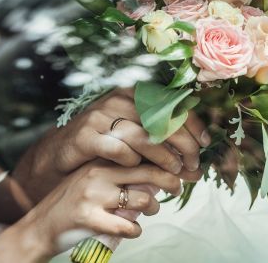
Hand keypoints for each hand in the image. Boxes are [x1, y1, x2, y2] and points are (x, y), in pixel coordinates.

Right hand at [0, 161, 181, 262]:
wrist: (39, 226)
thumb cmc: (72, 204)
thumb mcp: (93, 180)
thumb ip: (120, 175)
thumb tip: (157, 176)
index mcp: (99, 161)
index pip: (140, 153)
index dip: (165, 161)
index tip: (177, 168)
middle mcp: (97, 174)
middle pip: (148, 173)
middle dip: (171, 182)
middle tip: (177, 188)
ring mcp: (92, 196)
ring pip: (143, 200)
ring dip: (153, 208)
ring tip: (149, 211)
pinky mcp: (89, 219)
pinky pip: (128, 226)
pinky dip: (135, 230)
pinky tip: (132, 230)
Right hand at [15, 88, 208, 202]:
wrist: (62, 154)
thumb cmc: (105, 148)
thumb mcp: (134, 139)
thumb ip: (160, 143)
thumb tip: (196, 161)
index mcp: (131, 94)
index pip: (170, 103)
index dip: (192, 123)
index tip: (204, 143)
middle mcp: (115, 100)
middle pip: (160, 119)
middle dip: (183, 144)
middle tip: (192, 165)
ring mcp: (99, 117)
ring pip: (142, 135)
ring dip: (163, 156)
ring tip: (174, 173)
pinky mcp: (85, 137)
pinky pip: (117, 149)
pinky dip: (131, 160)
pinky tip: (137, 168)